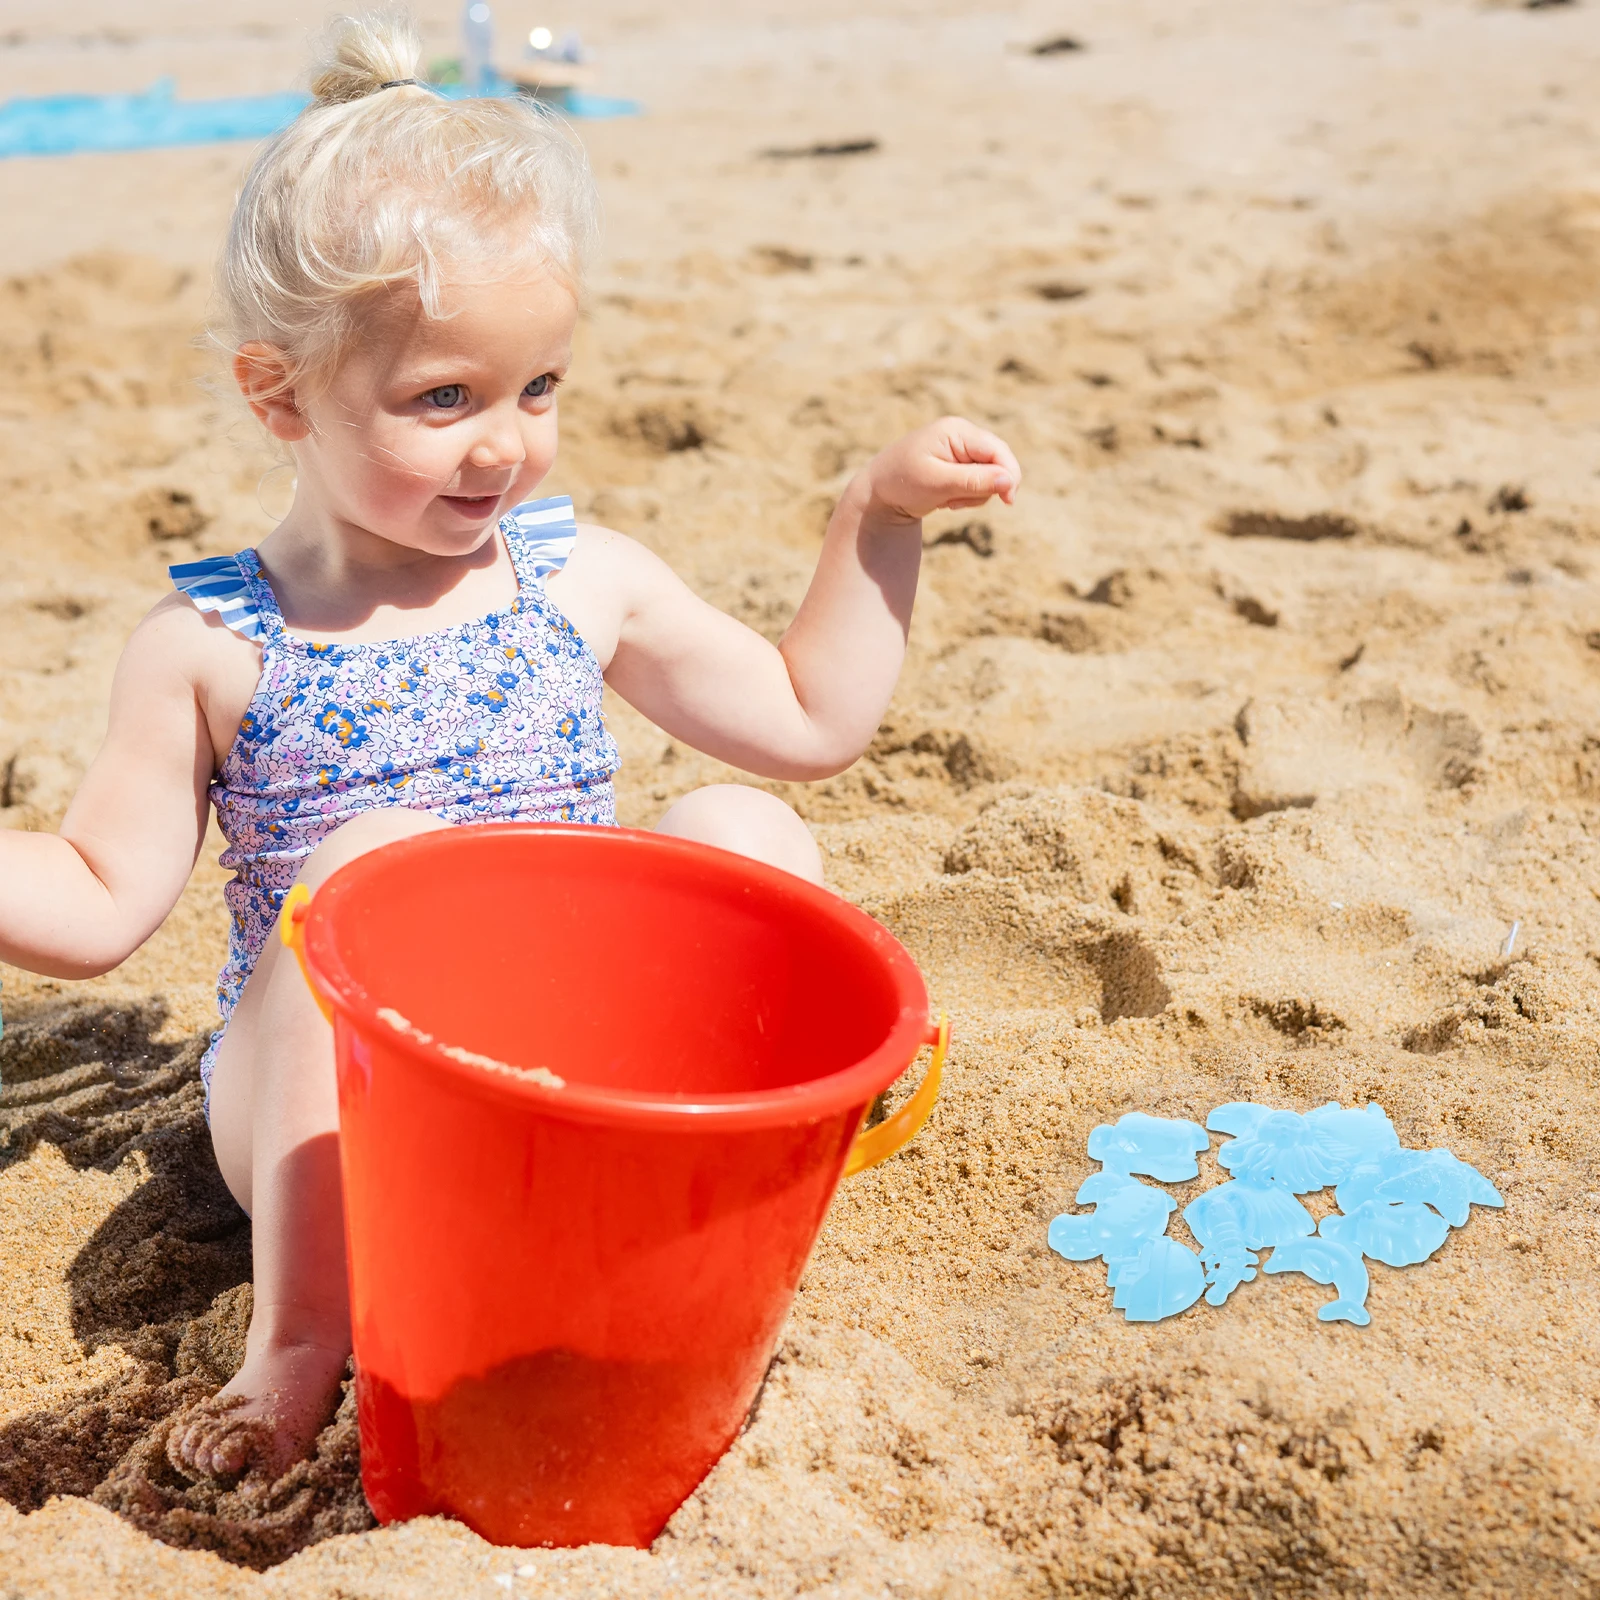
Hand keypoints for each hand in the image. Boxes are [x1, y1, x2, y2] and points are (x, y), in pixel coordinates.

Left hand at [860, 416, 1020, 523]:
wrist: (878, 492)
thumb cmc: (901, 483)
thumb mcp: (937, 484)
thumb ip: (973, 481)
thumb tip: (1008, 481)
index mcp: (956, 431)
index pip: (997, 450)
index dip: (1008, 474)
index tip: (1008, 501)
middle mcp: (962, 435)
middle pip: (998, 462)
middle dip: (985, 488)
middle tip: (957, 504)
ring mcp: (961, 449)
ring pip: (991, 476)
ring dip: (974, 496)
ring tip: (946, 501)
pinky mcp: (959, 465)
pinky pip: (979, 483)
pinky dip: (967, 496)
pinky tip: (946, 500)